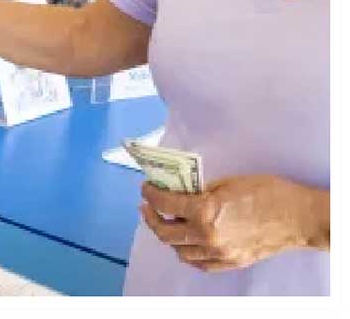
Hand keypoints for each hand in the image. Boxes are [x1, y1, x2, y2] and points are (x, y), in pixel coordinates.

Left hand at [139, 175, 328, 272]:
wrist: (298, 217)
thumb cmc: (266, 193)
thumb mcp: (226, 183)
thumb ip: (198, 190)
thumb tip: (178, 191)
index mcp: (204, 211)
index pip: (164, 203)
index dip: (150, 194)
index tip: (147, 188)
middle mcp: (207, 236)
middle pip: (165, 231)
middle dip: (151, 216)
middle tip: (148, 206)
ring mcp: (219, 253)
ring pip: (179, 250)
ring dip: (169, 236)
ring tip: (167, 222)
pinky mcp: (230, 263)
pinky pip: (199, 263)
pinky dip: (188, 252)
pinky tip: (187, 240)